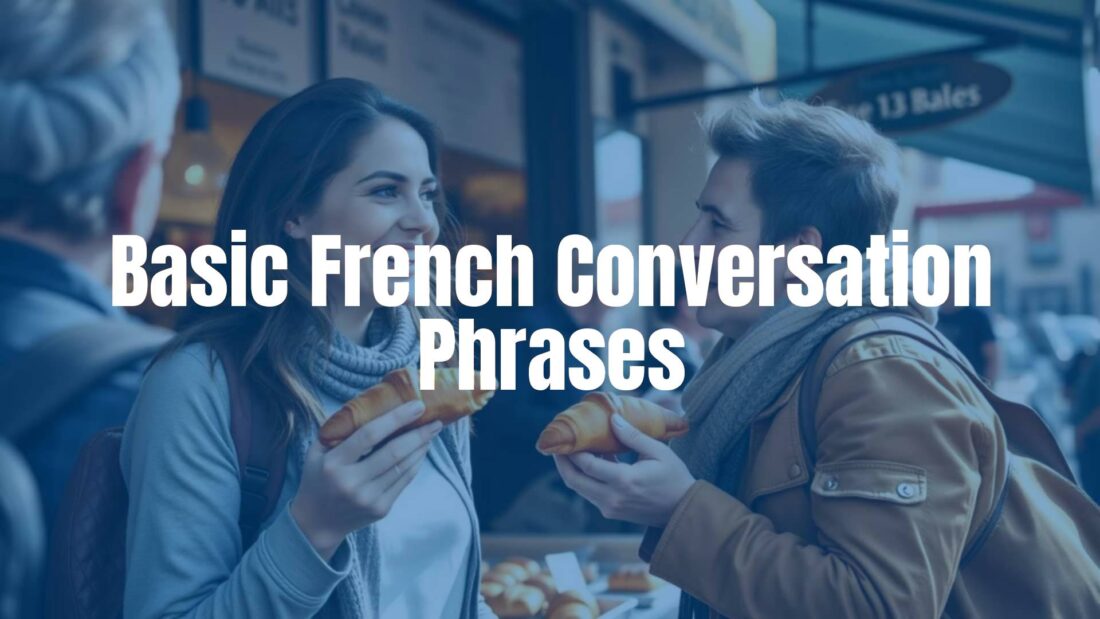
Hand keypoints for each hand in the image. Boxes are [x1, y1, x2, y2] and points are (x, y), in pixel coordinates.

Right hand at [291, 400, 439, 559]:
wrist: (316, 522)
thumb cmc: (318, 478)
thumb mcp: (317, 451)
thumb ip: (338, 429)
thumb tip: (369, 403)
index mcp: (334, 463)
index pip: (369, 435)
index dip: (396, 418)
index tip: (417, 406)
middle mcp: (352, 482)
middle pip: (394, 452)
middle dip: (419, 434)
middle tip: (436, 420)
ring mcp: (368, 498)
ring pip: (403, 467)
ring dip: (421, 447)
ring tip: (431, 432)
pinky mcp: (381, 509)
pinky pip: (404, 481)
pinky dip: (416, 463)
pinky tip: (421, 451)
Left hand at [553, 413, 694, 527]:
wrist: (683, 510)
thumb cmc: (674, 478)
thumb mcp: (658, 452)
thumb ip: (632, 436)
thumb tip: (612, 419)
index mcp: (624, 481)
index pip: (587, 465)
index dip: (572, 450)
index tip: (566, 435)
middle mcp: (612, 498)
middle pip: (574, 479)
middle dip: (561, 461)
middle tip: (556, 445)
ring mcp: (610, 508)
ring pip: (579, 488)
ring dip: (572, 469)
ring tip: (570, 449)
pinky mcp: (611, 512)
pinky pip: (590, 493)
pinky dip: (585, 477)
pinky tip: (591, 461)